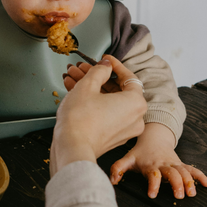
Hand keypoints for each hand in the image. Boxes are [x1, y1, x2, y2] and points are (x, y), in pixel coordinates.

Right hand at [50, 56, 146, 175]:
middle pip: (116, 89)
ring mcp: (124, 130)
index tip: (104, 59)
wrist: (71, 147)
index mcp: (136, 103)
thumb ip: (99, 71)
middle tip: (82, 68)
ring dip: (90, 88)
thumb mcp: (87, 85)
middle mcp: (135, 118)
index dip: (114, 65)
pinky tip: (74, 91)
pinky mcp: (112, 137)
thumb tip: (105, 67)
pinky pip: (105, 113)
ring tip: (72, 78)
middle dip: (96, 76)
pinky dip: (92, 102)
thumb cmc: (81, 118)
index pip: (128, 77)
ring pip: (108, 101)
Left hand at [110, 123, 206, 198]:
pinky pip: (192, 169)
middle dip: (176, 184)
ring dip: (189, 182)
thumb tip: (111, 180)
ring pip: (184, 172)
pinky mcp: (180, 164)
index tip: (152, 195)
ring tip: (191, 193)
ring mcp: (173, 164)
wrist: (152, 138)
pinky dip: (199, 176)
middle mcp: (164, 165)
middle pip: (172, 173)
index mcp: (151, 165)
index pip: (152, 175)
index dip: (152, 184)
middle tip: (178, 196)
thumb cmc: (139, 153)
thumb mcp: (128, 159)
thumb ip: (118, 168)